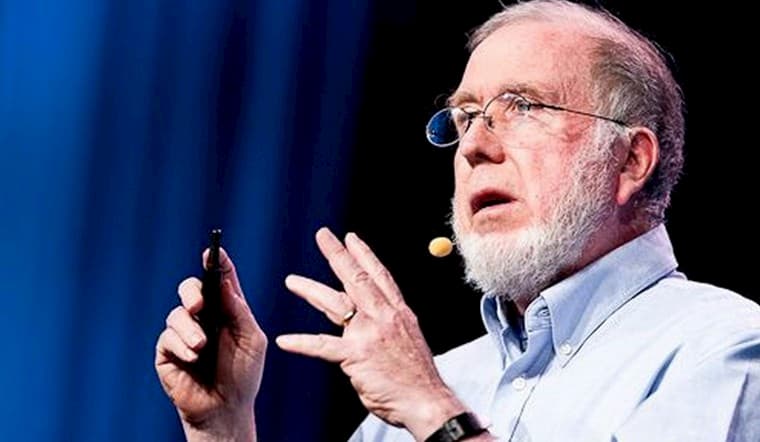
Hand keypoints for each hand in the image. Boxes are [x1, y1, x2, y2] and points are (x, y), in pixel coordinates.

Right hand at [155, 248, 265, 440]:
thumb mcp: (252, 340)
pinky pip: (167, 338)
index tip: (213, 251)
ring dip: (189, 329)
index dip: (216, 262)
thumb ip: (240, 312)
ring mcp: (184, 333)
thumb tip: (224, 284)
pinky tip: (194, 357)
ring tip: (201, 346)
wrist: (226, 408)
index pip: (220, 279)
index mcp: (227, 309)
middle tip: (198, 304)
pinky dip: (181, 346)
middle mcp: (203, 316)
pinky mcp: (168, 351)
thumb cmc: (243, 374)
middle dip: (191, 292)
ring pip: (177, 314)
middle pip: (190, 289)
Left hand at [276, 228, 466, 439]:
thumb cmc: (418, 377)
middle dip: (337, 254)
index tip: (351, 238)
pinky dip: (302, 343)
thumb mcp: (408, 339)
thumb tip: (376, 319)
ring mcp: (369, 334)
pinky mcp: (356, 356)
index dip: (364, 254)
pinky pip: (322, 346)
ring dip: (310, 290)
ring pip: (334, 304)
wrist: (427, 401)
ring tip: (291, 281)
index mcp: (398, 312)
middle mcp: (383, 316)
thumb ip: (389, 325)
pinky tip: (285, 341)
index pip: (379, 275)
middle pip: (356, 278)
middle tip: (322, 235)